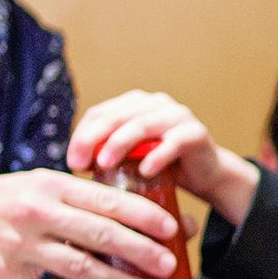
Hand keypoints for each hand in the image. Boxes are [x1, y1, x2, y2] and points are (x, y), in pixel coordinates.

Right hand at [0, 170, 178, 278]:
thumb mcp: (36, 184)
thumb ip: (77, 198)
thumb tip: (128, 215)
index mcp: (51, 185)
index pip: (106, 199)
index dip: (143, 214)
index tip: (173, 228)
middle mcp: (37, 212)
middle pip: (99, 233)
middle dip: (140, 251)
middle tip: (169, 265)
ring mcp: (19, 246)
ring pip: (77, 268)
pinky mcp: (3, 276)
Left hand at [67, 89, 252, 218]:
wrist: (205, 174)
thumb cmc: (162, 166)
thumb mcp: (130, 157)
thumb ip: (107, 151)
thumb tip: (74, 162)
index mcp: (135, 104)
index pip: (100, 112)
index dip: (82, 135)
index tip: (72, 163)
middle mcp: (156, 103)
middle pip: (117, 116)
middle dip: (93, 139)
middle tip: (79, 164)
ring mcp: (178, 115)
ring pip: (142, 124)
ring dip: (120, 144)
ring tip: (104, 165)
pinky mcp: (196, 133)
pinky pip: (173, 142)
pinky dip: (157, 157)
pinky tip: (144, 172)